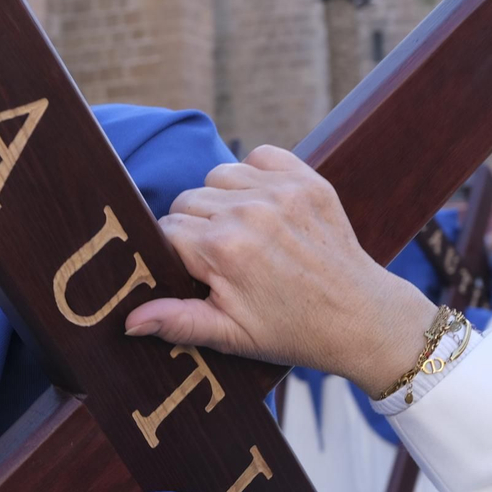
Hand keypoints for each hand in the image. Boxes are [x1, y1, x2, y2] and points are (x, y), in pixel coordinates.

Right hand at [123, 146, 436, 393]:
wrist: (362, 317)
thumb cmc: (293, 331)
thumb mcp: (231, 335)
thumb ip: (177, 320)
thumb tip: (128, 319)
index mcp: (224, 250)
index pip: (165, 231)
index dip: (172, 254)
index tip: (192, 274)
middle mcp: (249, 211)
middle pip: (187, 201)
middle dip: (194, 229)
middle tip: (221, 263)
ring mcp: (281, 191)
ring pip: (217, 176)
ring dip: (221, 201)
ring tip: (242, 236)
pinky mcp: (307, 179)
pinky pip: (258, 157)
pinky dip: (254, 176)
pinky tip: (264, 209)